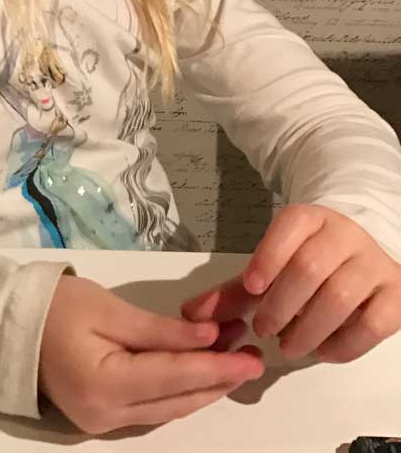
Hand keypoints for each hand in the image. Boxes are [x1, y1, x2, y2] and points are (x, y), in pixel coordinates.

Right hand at [38, 274, 263, 433]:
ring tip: (236, 362)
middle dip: (218, 381)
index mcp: (105, 385)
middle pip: (177, 402)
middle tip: (254, 358)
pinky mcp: (103, 418)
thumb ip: (161, 330)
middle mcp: (107, 416)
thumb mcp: (109, 308)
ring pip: (169, 410)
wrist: (9, 326)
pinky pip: (153, 409)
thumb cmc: (55, 307)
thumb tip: (208, 338)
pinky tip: (201, 374)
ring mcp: (104, 423)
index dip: (216, 367)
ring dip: (204, 387)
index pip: (174, 378)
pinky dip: (180, 392)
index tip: (251, 356)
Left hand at [181, 204, 400, 363]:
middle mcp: (345, 235)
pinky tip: (322, 352)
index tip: (251, 287)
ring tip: (288, 345)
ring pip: (339, 297)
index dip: (269, 256)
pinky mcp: (395, 295)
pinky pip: (372, 325)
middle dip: (281, 304)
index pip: (290, 226)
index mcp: (310, 219)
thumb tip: (191, 313)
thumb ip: (232, 292)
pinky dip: (343, 345)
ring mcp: (373, 264)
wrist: (359, 253)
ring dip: (307, 329)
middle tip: (264, 329)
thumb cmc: (306, 262)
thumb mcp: (269, 268)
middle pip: (310, 267)